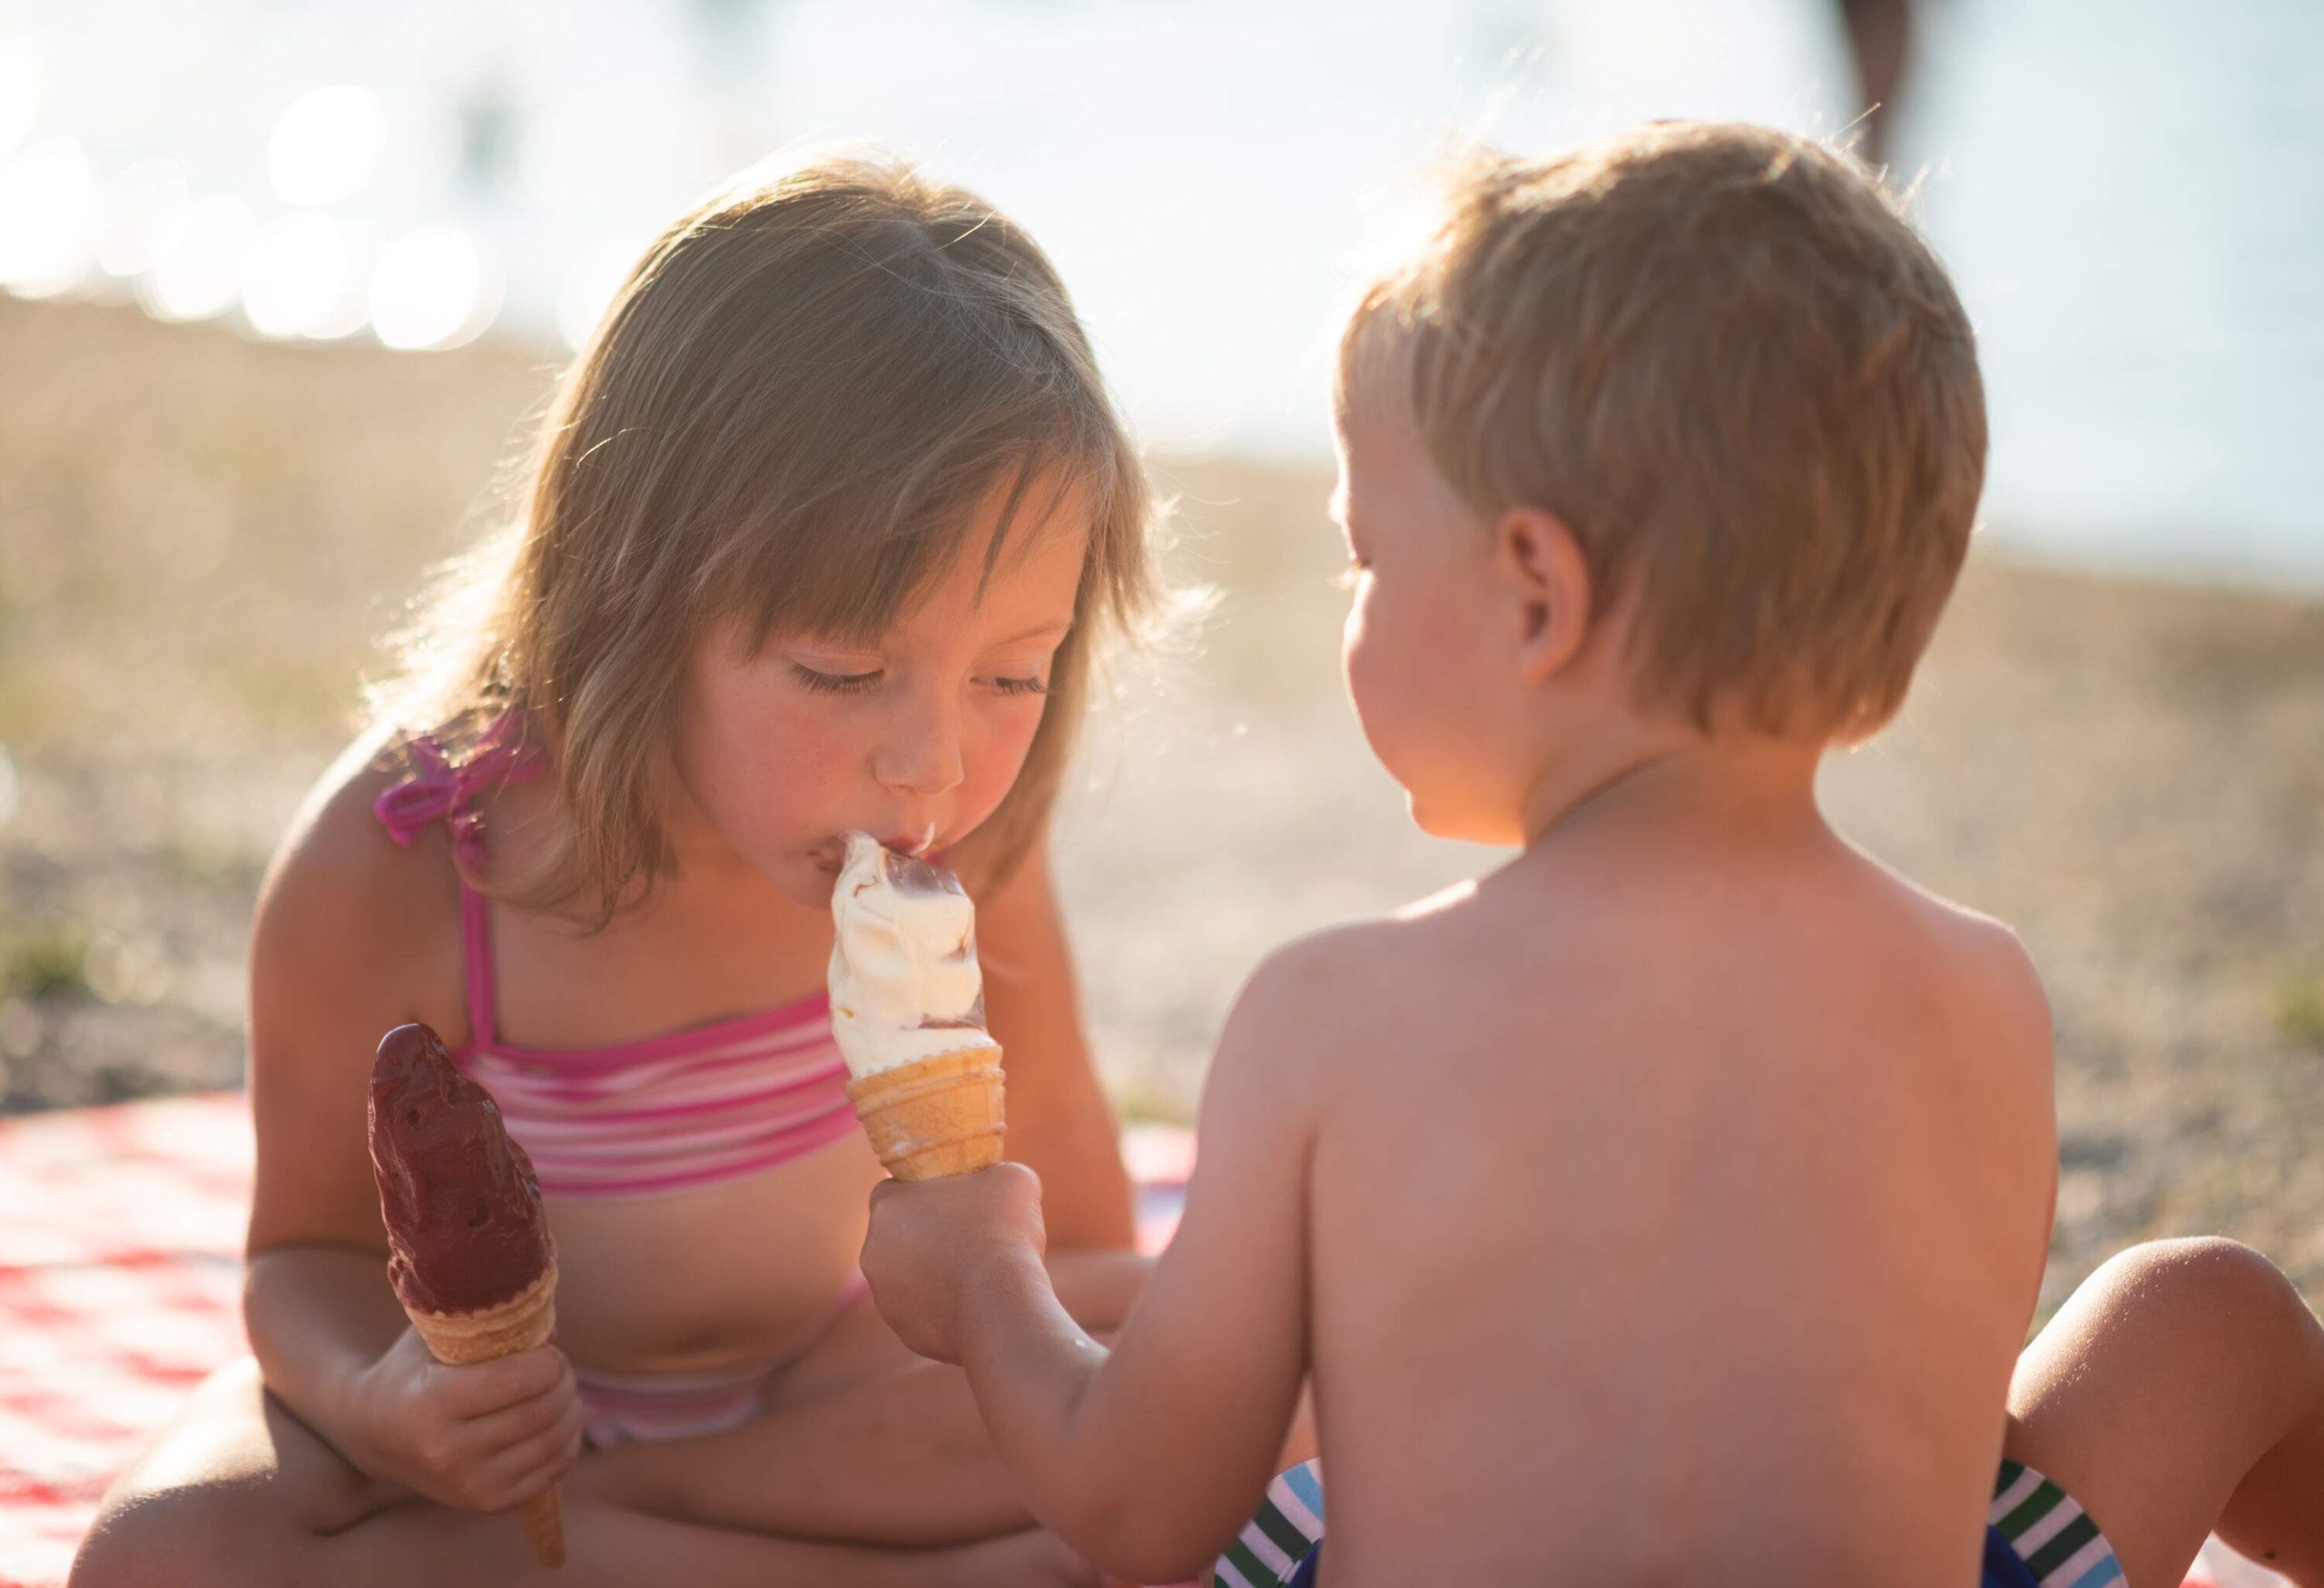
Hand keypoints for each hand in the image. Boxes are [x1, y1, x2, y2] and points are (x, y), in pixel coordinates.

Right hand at [340, 1325, 581, 1512]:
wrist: (371, 1435)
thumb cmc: (409, 1372)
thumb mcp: (434, 1336)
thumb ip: (487, 1325)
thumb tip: (552, 1333)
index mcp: (430, 1405)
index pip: (516, 1380)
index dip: (548, 1360)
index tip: (548, 1349)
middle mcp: (447, 1453)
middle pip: (540, 1411)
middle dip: (564, 1380)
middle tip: (561, 1365)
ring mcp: (468, 1485)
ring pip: (553, 1441)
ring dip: (571, 1408)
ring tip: (562, 1388)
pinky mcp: (487, 1503)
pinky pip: (553, 1469)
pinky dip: (568, 1439)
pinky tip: (560, 1419)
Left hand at [862, 1162, 1047, 1363]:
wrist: (1003, 1304)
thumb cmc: (1003, 1231)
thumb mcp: (1012, 1178)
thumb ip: (991, 1174)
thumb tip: (995, 1181)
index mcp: (888, 1207)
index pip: (894, 1189)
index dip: (923, 1191)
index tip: (952, 1197)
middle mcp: (874, 1252)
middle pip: (899, 1235)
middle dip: (927, 1234)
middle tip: (968, 1234)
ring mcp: (885, 1296)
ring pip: (908, 1277)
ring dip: (934, 1272)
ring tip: (977, 1271)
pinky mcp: (905, 1331)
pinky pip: (924, 1312)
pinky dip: (944, 1307)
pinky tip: (976, 1302)